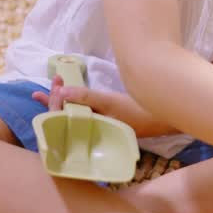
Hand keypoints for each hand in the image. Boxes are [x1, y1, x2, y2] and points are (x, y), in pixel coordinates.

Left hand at [31, 76, 169, 138]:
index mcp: (84, 131)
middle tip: (55, 79)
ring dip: (63, 100)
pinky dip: (75, 105)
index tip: (55, 82)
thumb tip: (59, 91)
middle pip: (63, 116)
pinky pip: (81, 116)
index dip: (54, 99)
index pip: (60, 117)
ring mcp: (92, 129)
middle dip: (56, 98)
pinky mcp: (100, 125)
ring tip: (53, 86)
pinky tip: (71, 98)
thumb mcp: (108, 101)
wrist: (159, 119)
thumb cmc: (134, 112)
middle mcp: (85, 133)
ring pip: (71, 116)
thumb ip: (85, 97)